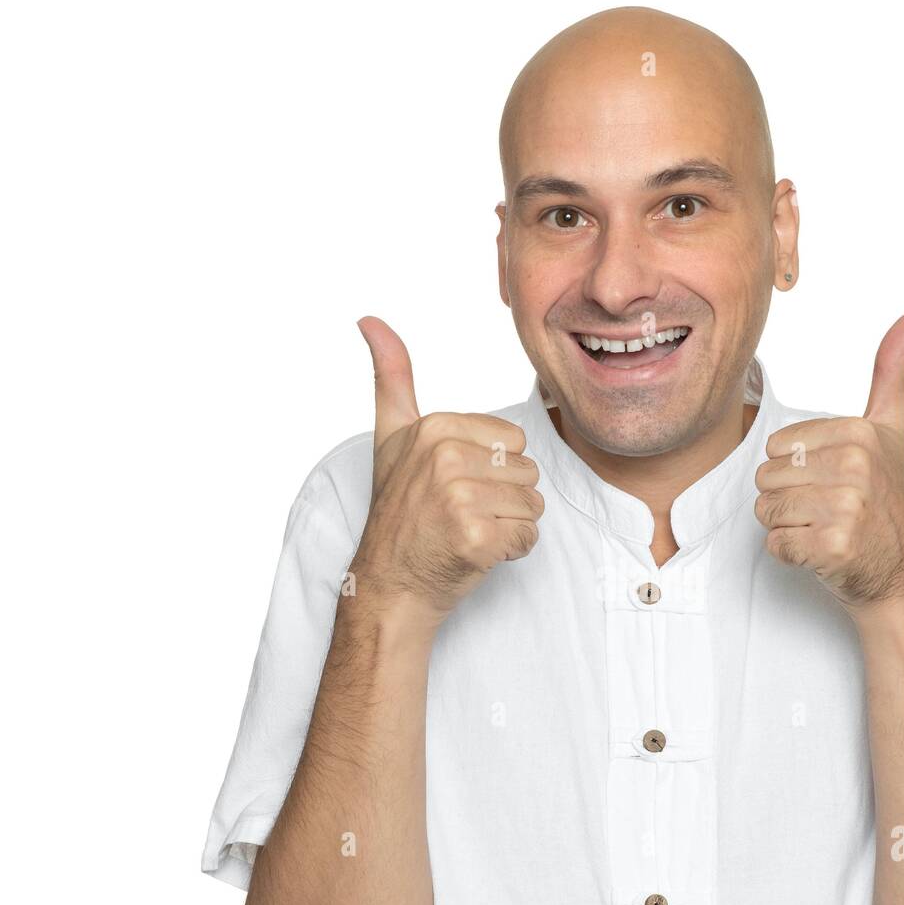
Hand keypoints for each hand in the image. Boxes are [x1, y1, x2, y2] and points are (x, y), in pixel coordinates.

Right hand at [351, 316, 543, 625]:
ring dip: (510, 526)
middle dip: (506, 499)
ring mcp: (458, 499)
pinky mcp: (474, 538)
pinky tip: (477, 555)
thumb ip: (391, 378)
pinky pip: (528, 537)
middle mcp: (445, 457)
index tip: (455, 487)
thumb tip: (370, 319)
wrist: (388, 585)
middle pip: (528, 472)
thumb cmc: (398, 513)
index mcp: (435, 427)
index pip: (513, 441)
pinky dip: (511, 552)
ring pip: (533, 505)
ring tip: (470, 533)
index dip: (494, 471)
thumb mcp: (391, 438)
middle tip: (463, 515)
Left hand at [754, 310, 903, 618]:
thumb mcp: (892, 431)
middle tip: (827, 511)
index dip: (795, 470)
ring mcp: (845, 508)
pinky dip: (791, 556)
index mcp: (858, 433)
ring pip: (766, 511)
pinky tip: (822, 553)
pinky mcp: (833, 546)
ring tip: (824, 530)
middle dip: (787, 500)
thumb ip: (892, 373)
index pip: (776, 446)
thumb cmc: (889, 503)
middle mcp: (854, 467)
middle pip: (766, 478)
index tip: (832, 482)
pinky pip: (775, 544)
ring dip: (787, 528)